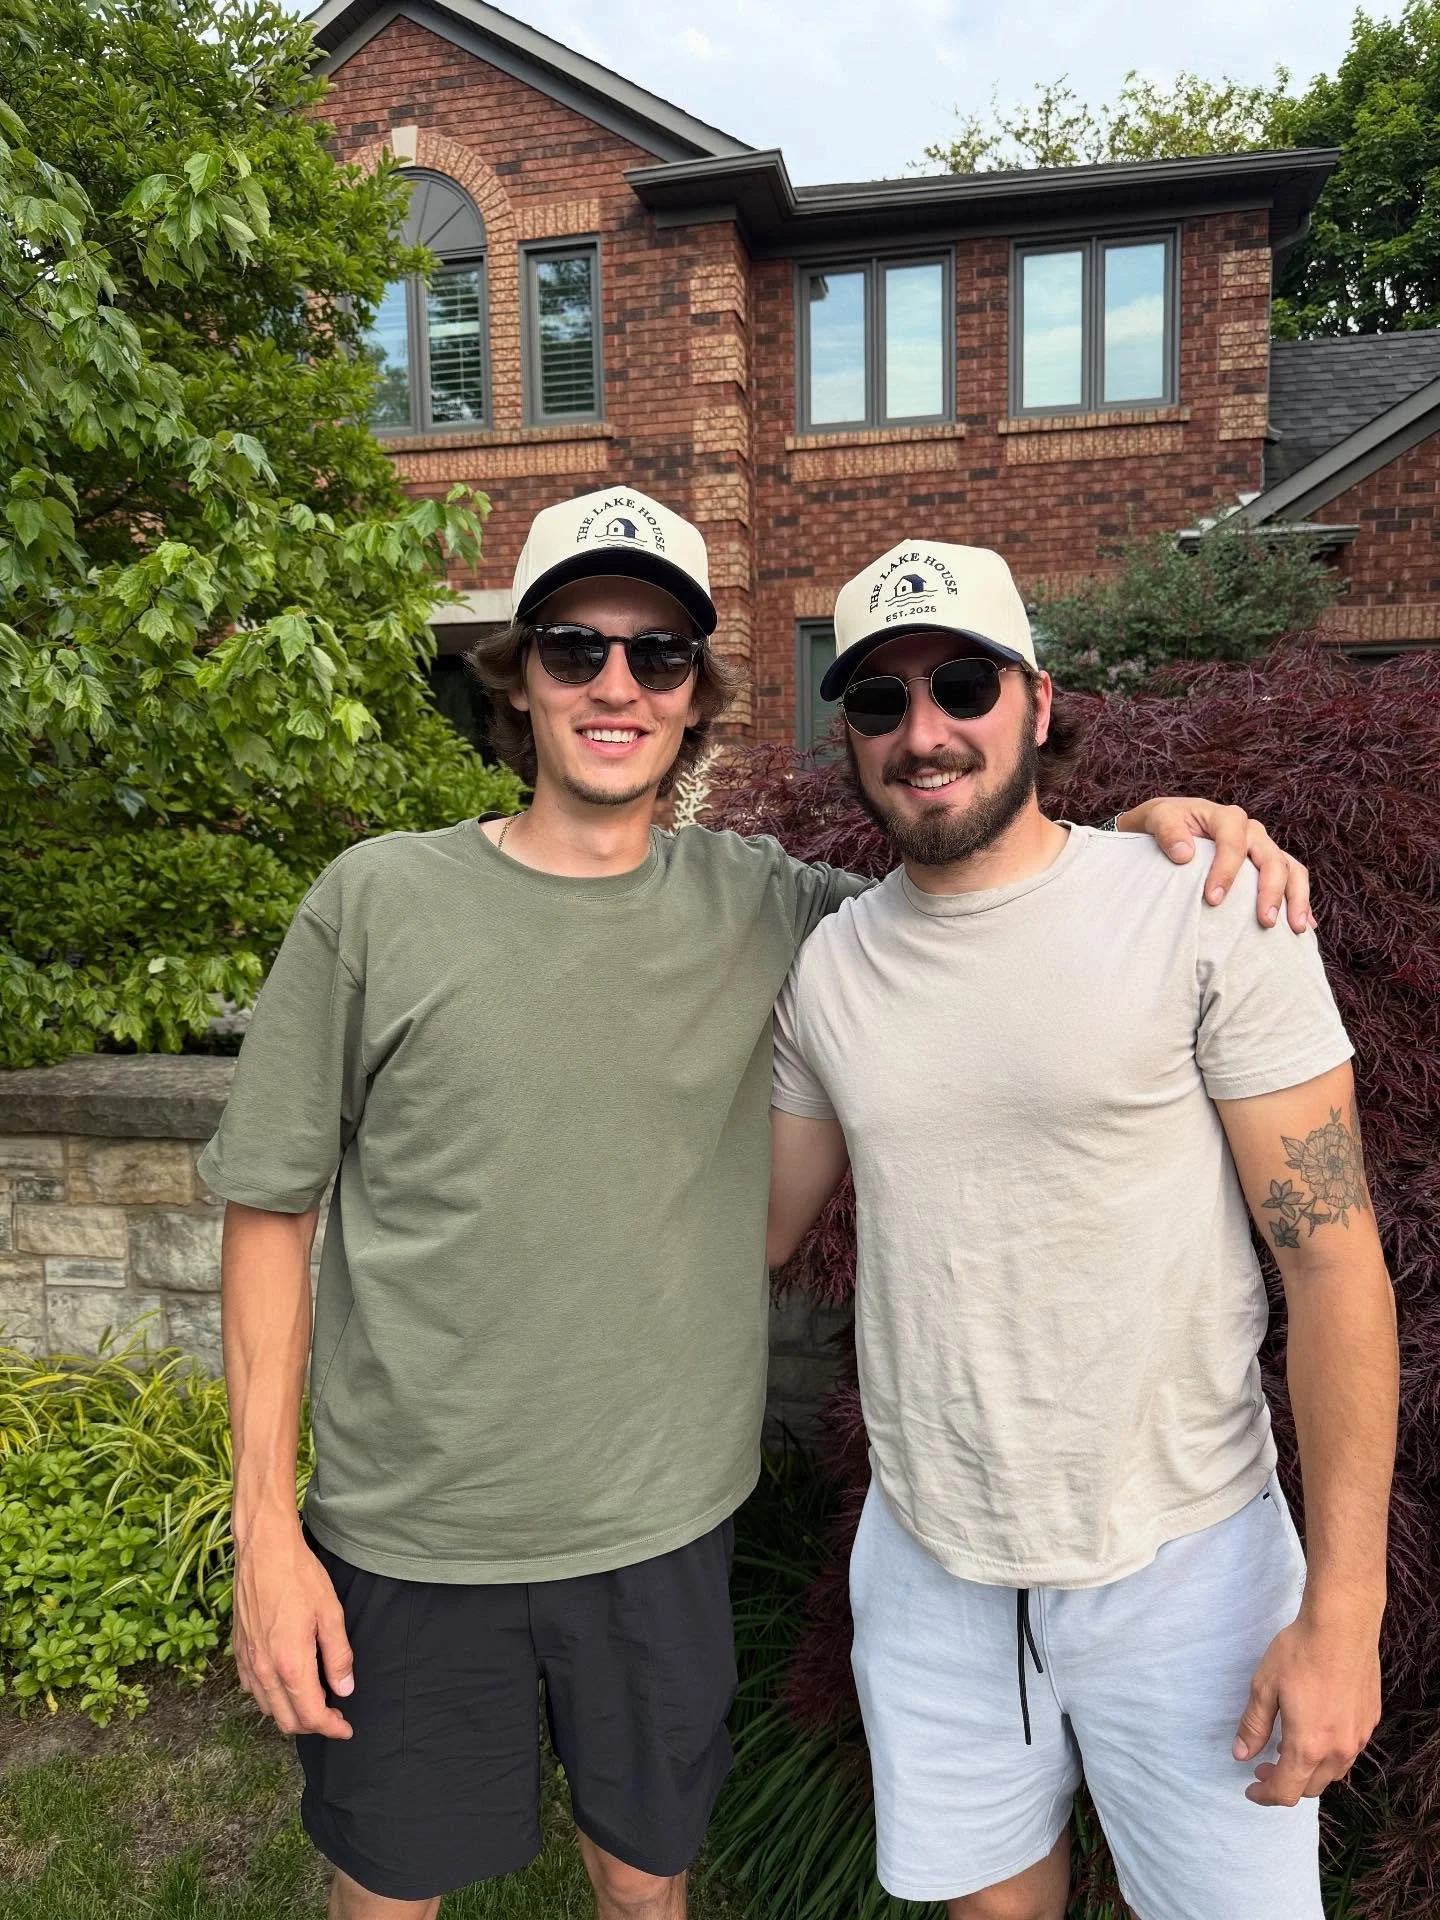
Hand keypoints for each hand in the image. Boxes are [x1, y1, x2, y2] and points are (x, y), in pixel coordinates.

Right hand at [232, 1512, 354, 1738]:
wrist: (263, 1550)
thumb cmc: (299, 1576)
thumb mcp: (330, 1613)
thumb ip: (338, 1656)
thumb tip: (344, 1689)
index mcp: (291, 1664)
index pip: (312, 1715)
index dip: (332, 1728)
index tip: (346, 1729)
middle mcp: (264, 1670)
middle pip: (287, 1721)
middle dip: (312, 1725)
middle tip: (334, 1714)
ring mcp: (248, 1661)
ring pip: (267, 1708)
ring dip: (290, 1713)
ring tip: (313, 1699)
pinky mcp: (238, 1650)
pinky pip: (252, 1689)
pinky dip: (270, 1697)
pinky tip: (285, 1681)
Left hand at [1118, 797, 1314, 932]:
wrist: (1168, 825)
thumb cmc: (1163, 823)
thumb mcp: (1157, 818)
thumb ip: (1167, 830)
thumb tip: (1185, 854)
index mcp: (1226, 818)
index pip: (1234, 842)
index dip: (1226, 870)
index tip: (1212, 899)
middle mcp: (1251, 831)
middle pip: (1271, 858)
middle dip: (1270, 891)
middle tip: (1264, 922)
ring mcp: (1263, 848)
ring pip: (1291, 869)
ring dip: (1296, 898)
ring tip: (1296, 928)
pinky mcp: (1267, 865)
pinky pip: (1293, 880)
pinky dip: (1300, 902)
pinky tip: (1304, 926)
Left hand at [1232, 1611, 1381, 1804]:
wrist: (1342, 1626)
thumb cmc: (1299, 1653)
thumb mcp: (1264, 1687)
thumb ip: (1253, 1726)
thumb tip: (1241, 1754)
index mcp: (1308, 1746)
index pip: (1286, 1791)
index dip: (1265, 1795)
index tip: (1251, 1788)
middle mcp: (1338, 1750)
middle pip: (1311, 1787)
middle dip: (1286, 1784)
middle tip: (1264, 1768)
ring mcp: (1358, 1736)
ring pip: (1333, 1772)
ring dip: (1309, 1771)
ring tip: (1287, 1750)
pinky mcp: (1370, 1720)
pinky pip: (1348, 1751)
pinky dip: (1329, 1754)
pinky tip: (1316, 1731)